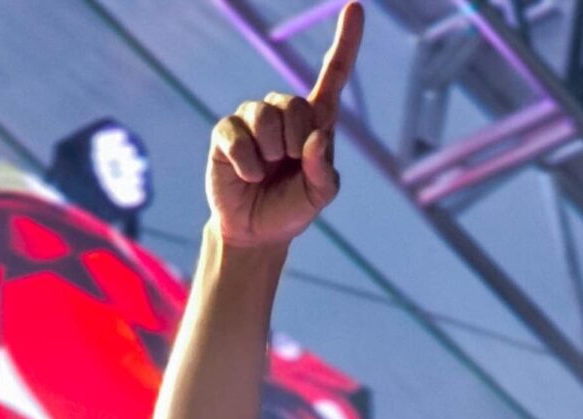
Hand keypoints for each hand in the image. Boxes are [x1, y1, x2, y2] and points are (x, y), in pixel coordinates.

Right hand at [207, 3, 363, 249]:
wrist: (255, 232)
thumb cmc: (290, 209)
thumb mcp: (318, 196)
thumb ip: (324, 173)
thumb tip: (313, 140)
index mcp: (315, 121)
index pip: (333, 75)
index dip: (345, 42)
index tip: (355, 7)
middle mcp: (284, 111)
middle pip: (296, 105)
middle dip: (294, 142)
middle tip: (288, 165)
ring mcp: (253, 118)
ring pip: (266, 116)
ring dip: (269, 153)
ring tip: (266, 172)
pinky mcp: (227, 132)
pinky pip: (237, 135)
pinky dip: (246, 162)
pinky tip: (248, 176)